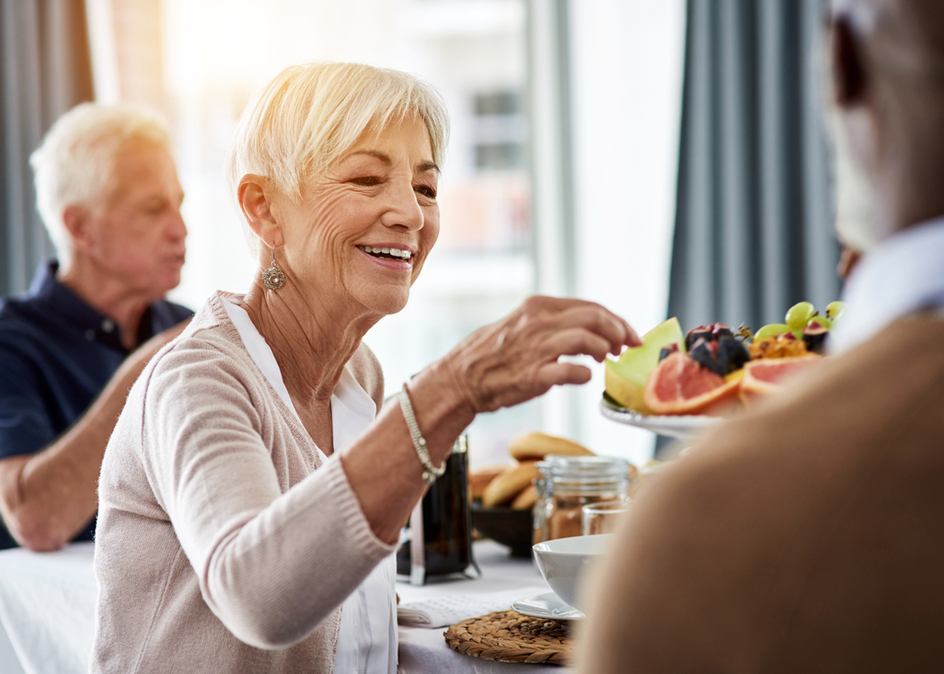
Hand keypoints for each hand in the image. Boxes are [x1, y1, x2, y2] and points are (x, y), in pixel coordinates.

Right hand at [441, 296, 638, 413]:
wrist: (460, 379)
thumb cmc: (494, 355)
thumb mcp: (523, 325)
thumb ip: (554, 324)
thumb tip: (592, 331)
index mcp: (538, 307)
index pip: (591, 306)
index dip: (617, 320)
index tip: (629, 335)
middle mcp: (538, 323)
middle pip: (595, 317)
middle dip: (619, 331)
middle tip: (626, 348)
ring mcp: (536, 348)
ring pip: (587, 339)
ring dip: (604, 351)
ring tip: (604, 361)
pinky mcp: (533, 375)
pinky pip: (572, 371)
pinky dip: (585, 374)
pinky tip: (584, 377)